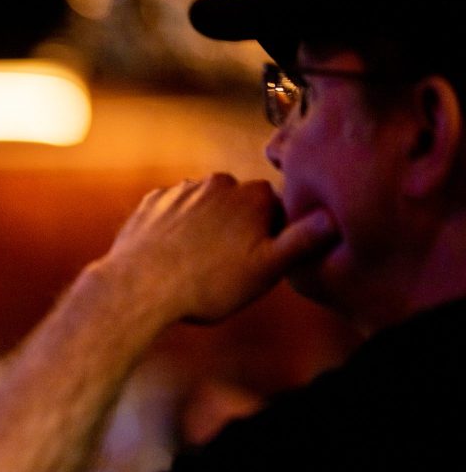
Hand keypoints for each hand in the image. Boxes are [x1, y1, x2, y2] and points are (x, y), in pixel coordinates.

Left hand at [98, 174, 334, 324]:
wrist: (138, 288)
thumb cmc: (207, 284)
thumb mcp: (267, 270)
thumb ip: (303, 241)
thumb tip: (333, 218)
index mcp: (254, 196)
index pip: (276, 211)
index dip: (270, 239)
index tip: (256, 263)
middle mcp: (218, 183)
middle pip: (240, 206)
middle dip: (238, 230)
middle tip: (226, 268)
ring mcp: (182, 190)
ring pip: (205, 207)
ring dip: (205, 228)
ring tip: (197, 265)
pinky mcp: (152, 202)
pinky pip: (173, 213)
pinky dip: (174, 229)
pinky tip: (171, 254)